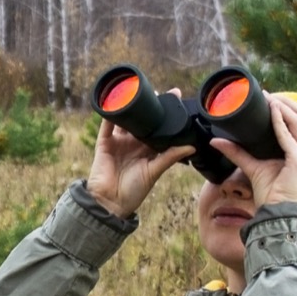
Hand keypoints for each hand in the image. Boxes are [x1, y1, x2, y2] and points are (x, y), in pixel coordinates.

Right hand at [86, 94, 196, 218]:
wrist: (110, 202)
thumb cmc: (134, 191)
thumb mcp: (155, 171)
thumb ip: (170, 156)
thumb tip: (192, 146)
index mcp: (147, 150)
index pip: (158, 129)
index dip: (165, 115)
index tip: (175, 99)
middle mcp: (133, 144)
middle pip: (142, 121)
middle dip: (149, 107)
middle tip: (157, 92)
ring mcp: (118, 142)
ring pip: (126, 121)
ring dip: (130, 108)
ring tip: (137, 93)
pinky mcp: (104, 143)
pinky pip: (107, 125)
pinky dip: (111, 114)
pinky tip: (116, 102)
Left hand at [209, 94, 296, 224]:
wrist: (278, 215)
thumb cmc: (271, 194)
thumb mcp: (253, 167)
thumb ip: (238, 152)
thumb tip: (216, 141)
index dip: (287, 106)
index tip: (269, 97)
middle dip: (286, 101)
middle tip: (267, 94)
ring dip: (284, 106)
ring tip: (269, 98)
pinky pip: (290, 137)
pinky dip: (281, 122)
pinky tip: (271, 111)